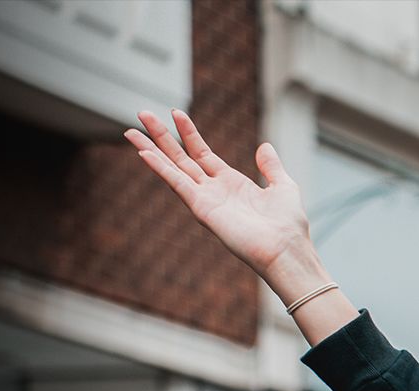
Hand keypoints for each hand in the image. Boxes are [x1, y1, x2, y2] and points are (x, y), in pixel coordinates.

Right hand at [126, 110, 324, 294]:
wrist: (286, 250)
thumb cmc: (288, 226)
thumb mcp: (282, 186)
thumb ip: (271, 166)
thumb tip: (264, 146)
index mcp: (231, 183)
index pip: (202, 153)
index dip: (188, 133)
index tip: (175, 112)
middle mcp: (213, 190)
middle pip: (181, 157)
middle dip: (161, 136)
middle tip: (141, 115)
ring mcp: (205, 200)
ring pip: (173, 167)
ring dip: (152, 148)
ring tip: (131, 130)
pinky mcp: (202, 209)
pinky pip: (177, 184)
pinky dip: (160, 168)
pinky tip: (144, 153)